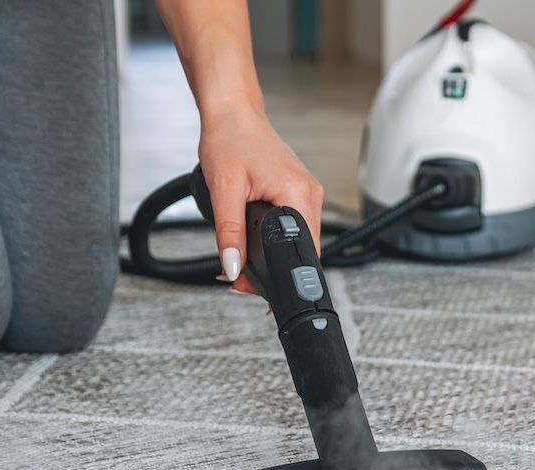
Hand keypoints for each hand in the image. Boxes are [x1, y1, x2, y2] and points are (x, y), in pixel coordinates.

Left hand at [198, 104, 322, 294]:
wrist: (233, 113)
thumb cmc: (231, 139)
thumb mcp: (223, 190)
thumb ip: (229, 233)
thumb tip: (233, 267)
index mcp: (299, 194)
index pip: (304, 251)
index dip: (282, 276)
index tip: (259, 290)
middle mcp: (310, 195)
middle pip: (304, 250)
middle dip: (274, 270)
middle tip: (239, 277)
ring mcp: (307, 193)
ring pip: (299, 239)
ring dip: (274, 255)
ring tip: (243, 259)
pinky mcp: (298, 192)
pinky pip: (294, 224)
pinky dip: (276, 237)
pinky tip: (256, 239)